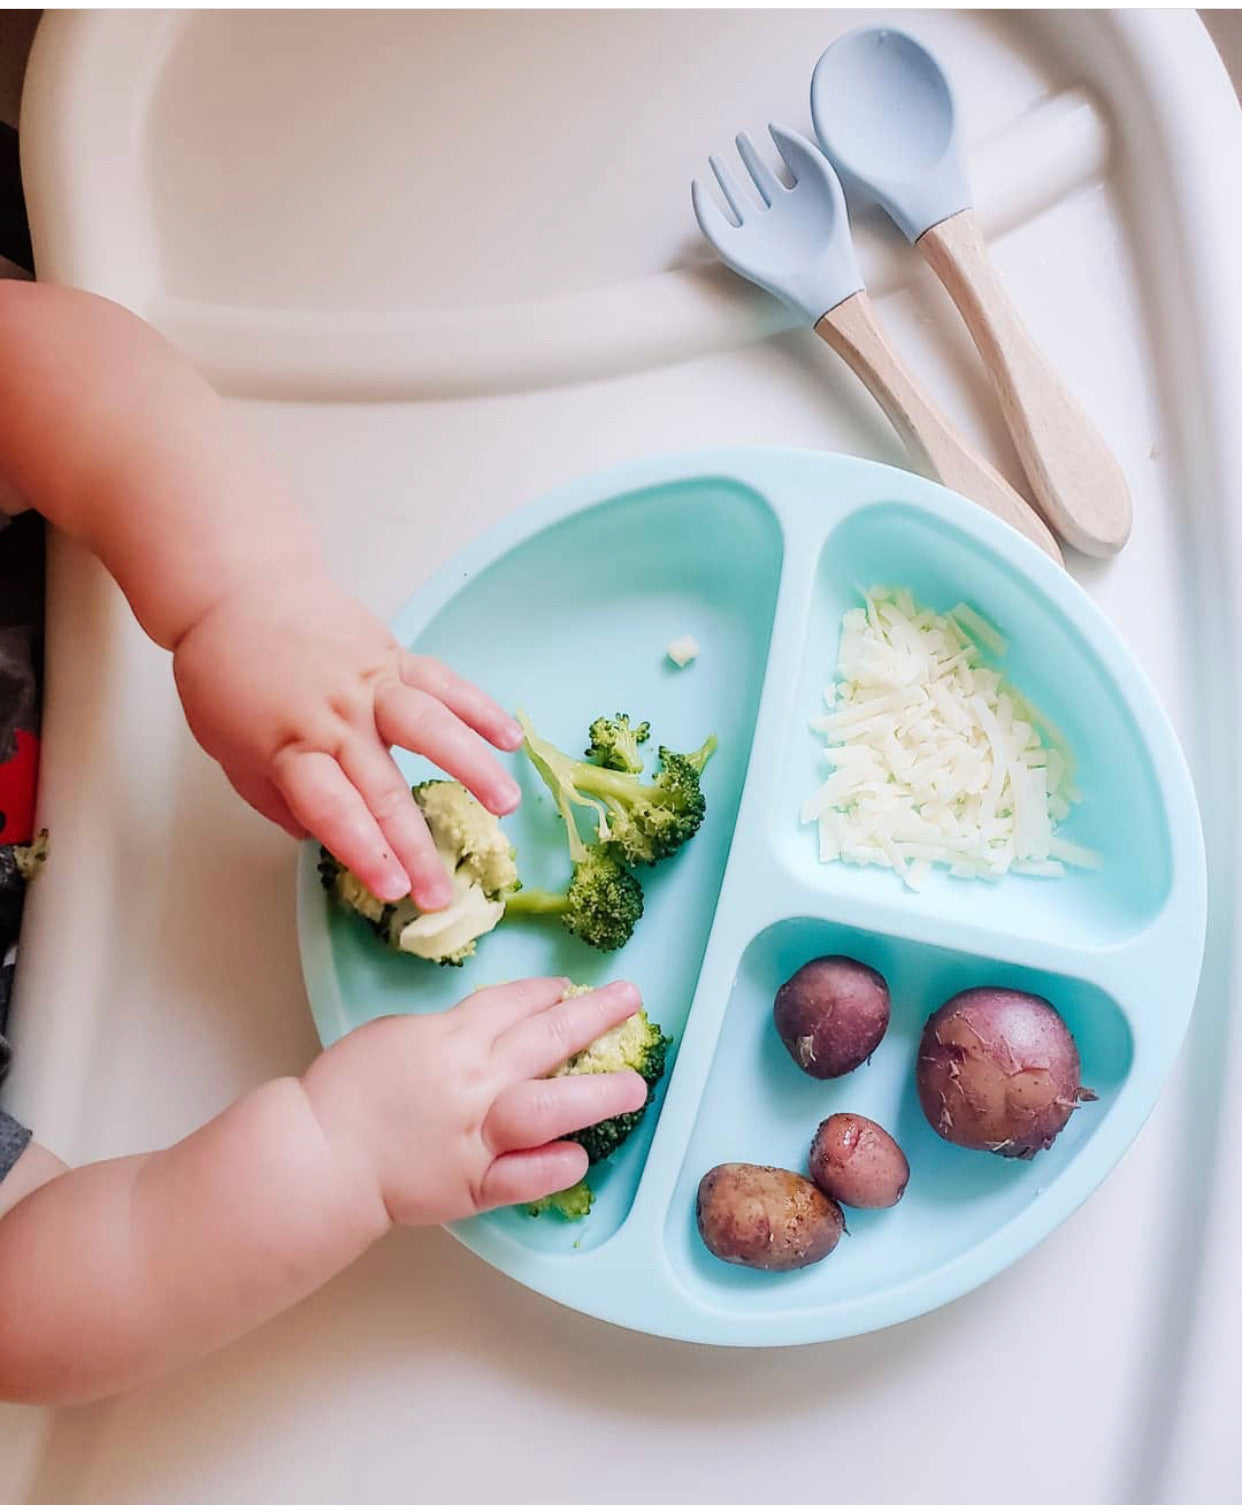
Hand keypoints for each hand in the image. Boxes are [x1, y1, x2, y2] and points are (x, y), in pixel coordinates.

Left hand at [172, 560, 522, 906]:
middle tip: (442, 893)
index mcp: (291, 747)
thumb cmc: (225, 674)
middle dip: (415, 847)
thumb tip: (320, 836)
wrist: (236, 587)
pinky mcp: (393, 654)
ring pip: (429, 728)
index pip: (334, 810)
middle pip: (383, 790)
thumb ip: (276, 796)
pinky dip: (479, 708)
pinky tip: (510, 739)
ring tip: (505, 806)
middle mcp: (336, 718)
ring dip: (470, 769)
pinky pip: (443, 682)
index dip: (365, 852)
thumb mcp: (230, 749)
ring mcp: (370, 684)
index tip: (392, 891)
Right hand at [301, 978, 649, 1223]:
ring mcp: (477, 1137)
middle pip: (546, 1041)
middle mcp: (474, 1083)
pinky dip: (555, 1167)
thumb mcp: (393, 1036)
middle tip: (631, 1000)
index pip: (511, 1005)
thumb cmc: (344, 1091)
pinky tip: (582, 1156)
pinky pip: (525, 1177)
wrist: (318, 1157)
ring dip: (597, 1095)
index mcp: (450, 1039)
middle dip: (594, 1016)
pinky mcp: (473, 1186)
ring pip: (549, 1108)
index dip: (545, 994)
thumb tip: (485, 1031)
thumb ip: (446, 1034)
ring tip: (635, 1088)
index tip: (569, 988)